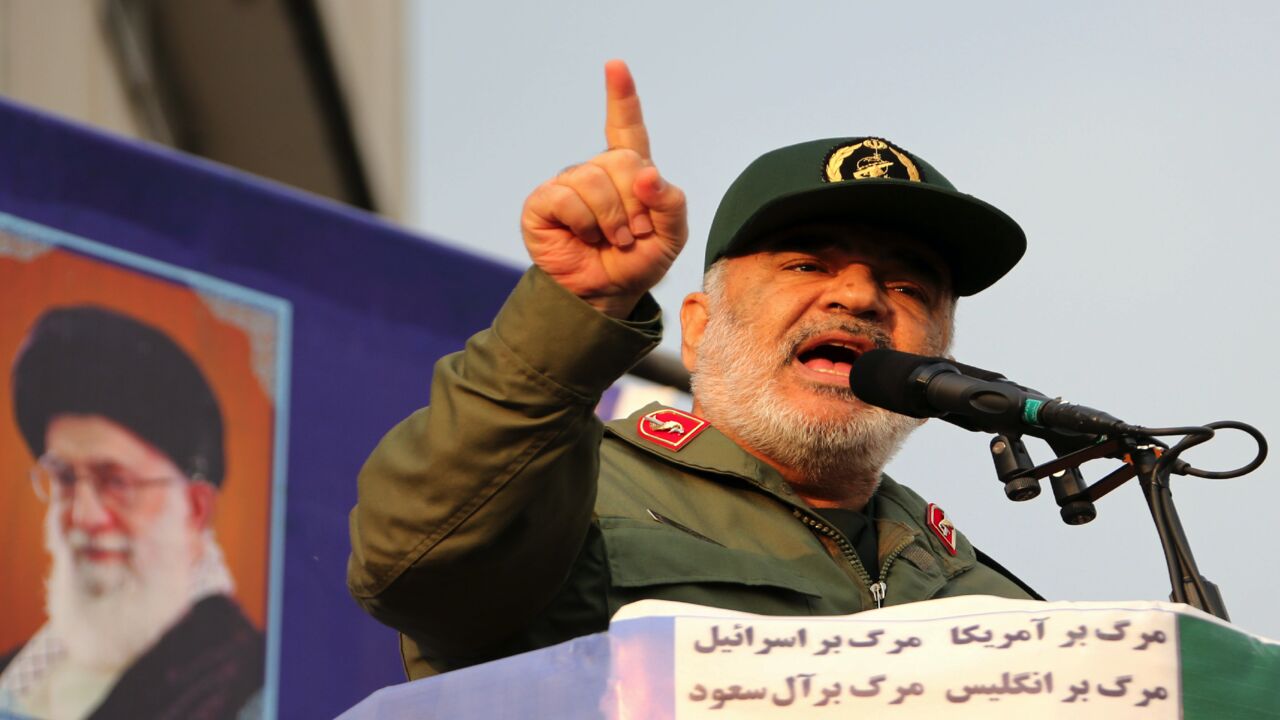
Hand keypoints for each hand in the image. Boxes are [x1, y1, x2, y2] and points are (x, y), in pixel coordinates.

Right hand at [521, 60, 687, 317]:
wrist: (604, 296)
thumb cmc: (637, 263)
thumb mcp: (671, 236)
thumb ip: (672, 203)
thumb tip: (647, 176)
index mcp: (629, 173)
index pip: (625, 127)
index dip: (621, 96)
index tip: (615, 66)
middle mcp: (596, 172)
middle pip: (621, 161)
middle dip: (636, 203)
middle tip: (633, 233)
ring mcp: (568, 185)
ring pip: (594, 179)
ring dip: (612, 218)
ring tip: (612, 240)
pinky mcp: (543, 202)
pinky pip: (567, 197)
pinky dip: (584, 222)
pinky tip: (585, 237)